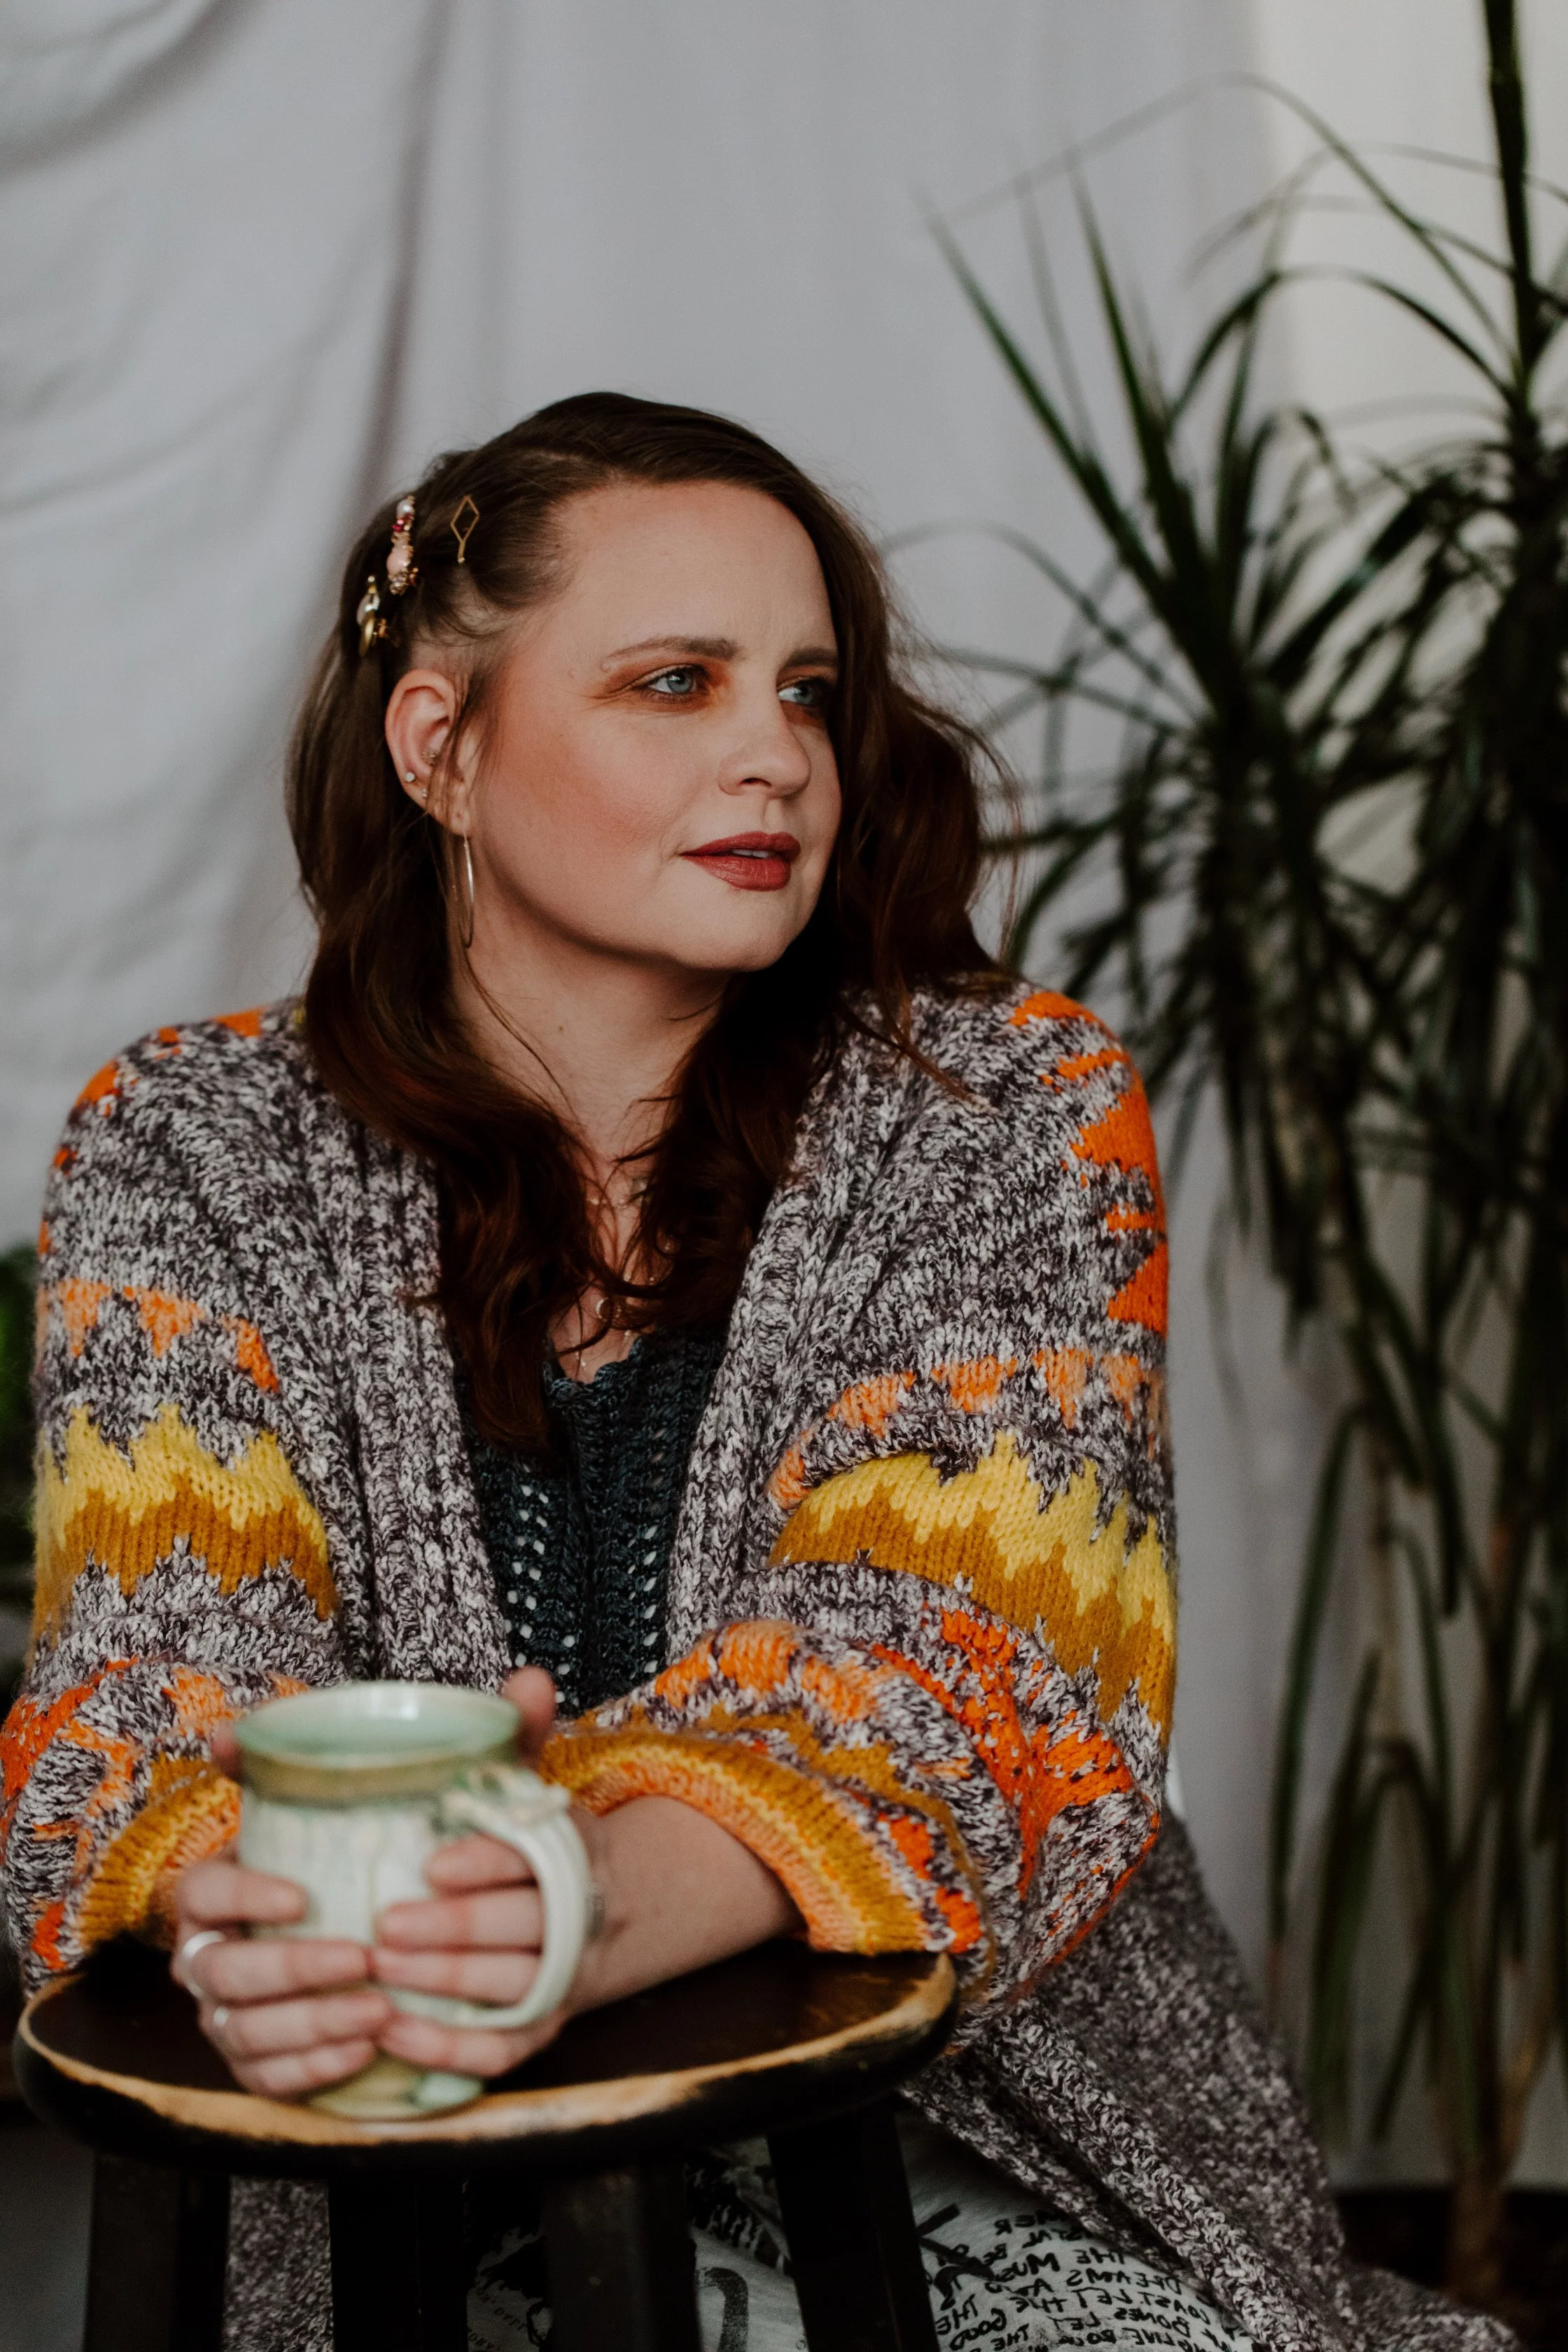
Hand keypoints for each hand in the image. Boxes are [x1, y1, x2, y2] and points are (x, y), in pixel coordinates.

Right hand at [172, 1666, 560, 2095]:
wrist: (407, 1938)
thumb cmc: (397, 1857)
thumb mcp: (436, 1799)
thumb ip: (479, 1742)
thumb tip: (531, 1680)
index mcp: (232, 1883)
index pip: (202, 1890)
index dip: (242, 1896)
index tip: (305, 1895)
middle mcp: (219, 1950)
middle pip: (221, 1969)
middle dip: (290, 1967)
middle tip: (362, 1959)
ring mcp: (234, 2012)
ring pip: (244, 2029)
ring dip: (309, 2023)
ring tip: (377, 2009)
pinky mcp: (260, 2064)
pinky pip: (268, 2077)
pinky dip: (313, 2067)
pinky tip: (366, 2046)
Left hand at [369, 1664, 571, 2079]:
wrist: (601, 1915)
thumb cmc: (534, 1842)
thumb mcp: (531, 1783)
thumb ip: (517, 1734)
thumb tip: (526, 1677)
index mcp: (569, 1852)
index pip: (531, 1857)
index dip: (485, 1862)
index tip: (431, 1864)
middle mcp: (572, 1918)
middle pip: (521, 1929)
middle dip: (452, 1931)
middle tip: (382, 1928)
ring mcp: (559, 1979)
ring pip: (511, 1990)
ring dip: (445, 1986)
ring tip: (382, 1972)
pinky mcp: (539, 2030)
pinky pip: (502, 2052)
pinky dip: (451, 2051)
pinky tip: (397, 2034)